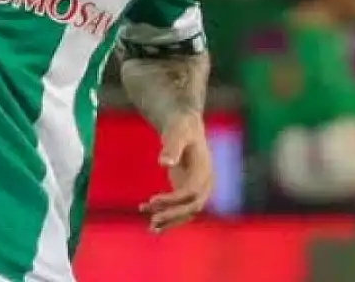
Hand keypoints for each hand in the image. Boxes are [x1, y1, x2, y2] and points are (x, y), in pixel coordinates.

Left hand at [139, 113, 212, 232]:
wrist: (185, 126)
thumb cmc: (181, 127)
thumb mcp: (176, 133)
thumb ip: (172, 147)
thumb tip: (163, 163)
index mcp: (205, 170)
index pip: (191, 192)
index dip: (173, 199)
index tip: (153, 201)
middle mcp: (205, 183)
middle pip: (192, 207)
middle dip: (172, 215)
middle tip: (151, 222)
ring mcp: (198, 189)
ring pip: (186, 212)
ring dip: (169, 220)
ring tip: (150, 228)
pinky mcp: (188, 190)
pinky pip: (180, 208)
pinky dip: (167, 214)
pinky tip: (150, 217)